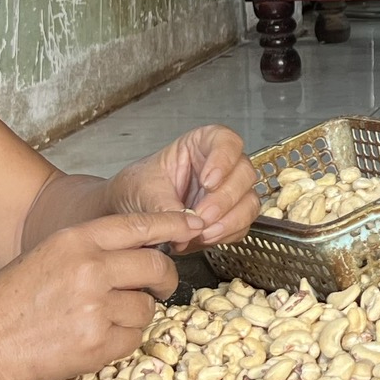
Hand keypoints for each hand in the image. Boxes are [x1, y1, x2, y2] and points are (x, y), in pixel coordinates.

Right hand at [0, 212, 197, 379]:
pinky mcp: (99, 341)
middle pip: (156, 268)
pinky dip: (122, 341)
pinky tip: (94, 340)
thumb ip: (92, 251)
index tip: (193, 225)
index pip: (138, 226)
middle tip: (158, 288)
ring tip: (100, 321)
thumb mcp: (47, 257)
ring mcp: (96, 306)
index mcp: (75, 240)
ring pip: (147, 308)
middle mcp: (90, 268)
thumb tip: (142, 253)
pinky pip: (134, 338)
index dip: (171, 224)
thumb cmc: (10, 305)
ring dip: (135, 316)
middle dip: (164, 280)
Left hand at [111, 126, 254, 247]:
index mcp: (201, 145)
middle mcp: (221, 166)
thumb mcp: (144, 191)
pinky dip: (227, 234)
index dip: (224, 159)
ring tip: (202, 233)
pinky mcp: (229, 217)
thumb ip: (165, 205)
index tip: (208, 181)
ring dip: (229, 220)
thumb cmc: (138, 188)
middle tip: (202, 215)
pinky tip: (206, 238)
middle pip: (243, 173)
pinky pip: (241, 225)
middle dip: (224, 198)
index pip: (226, 141)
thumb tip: (186, 223)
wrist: (130, 212)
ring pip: (249, 201)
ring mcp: (228, 192)